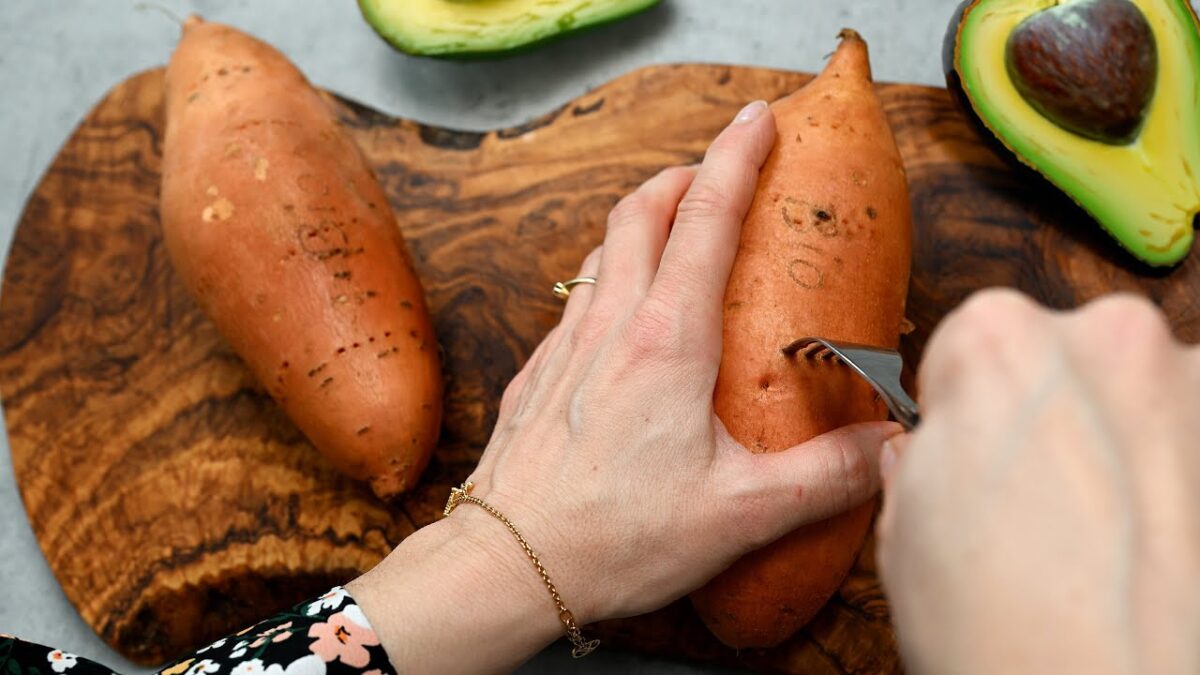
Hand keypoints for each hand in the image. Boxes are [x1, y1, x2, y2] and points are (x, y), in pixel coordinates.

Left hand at [349, 100, 897, 672]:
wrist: (506, 566)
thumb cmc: (615, 538)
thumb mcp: (741, 513)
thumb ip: (826, 475)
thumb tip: (891, 448)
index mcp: (666, 341)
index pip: (705, 218)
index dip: (736, 158)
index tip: (760, 121)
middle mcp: (610, 327)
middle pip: (641, 211)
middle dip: (685, 175)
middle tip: (720, 172)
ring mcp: (565, 347)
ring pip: (602, 250)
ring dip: (642, 220)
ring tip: (677, 231)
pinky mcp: (538, 375)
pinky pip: (576, 299)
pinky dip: (608, 275)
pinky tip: (623, 315)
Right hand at [878, 290, 1199, 674]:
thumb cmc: (1003, 629)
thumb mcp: (904, 529)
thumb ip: (919, 458)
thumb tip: (934, 451)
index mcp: (1000, 339)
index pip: (969, 341)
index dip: (964, 406)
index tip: (972, 453)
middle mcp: (1111, 337)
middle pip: (1066, 356)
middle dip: (1052, 412)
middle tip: (1036, 501)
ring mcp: (1196, 387)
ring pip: (1140, 396)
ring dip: (1123, 442)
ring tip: (1101, 534)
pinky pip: (1192, 441)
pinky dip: (1176, 479)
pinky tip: (1150, 544)